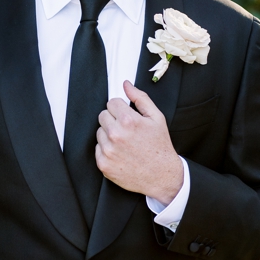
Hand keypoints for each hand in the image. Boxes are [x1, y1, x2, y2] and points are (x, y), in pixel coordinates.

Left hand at [96, 80, 183, 205]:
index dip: (122, 109)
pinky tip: (121, 153)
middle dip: (114, 120)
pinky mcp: (103, 164)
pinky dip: (107, 150)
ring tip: (126, 143)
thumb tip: (126, 85)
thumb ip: (140, 98)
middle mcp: (115, 134)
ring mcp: (108, 150)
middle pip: (102, 116)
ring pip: (99, 132)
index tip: (129, 117)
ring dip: (109, 135)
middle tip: (128, 130)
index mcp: (128, 121)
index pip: (112, 103)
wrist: (161, 175)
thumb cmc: (160, 146)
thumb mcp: (156, 118)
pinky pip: (98, 148)